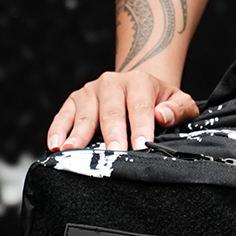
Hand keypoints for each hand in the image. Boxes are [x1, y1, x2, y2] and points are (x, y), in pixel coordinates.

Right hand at [47, 69, 199, 152]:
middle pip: (111, 111)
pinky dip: (58, 130)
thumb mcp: (180, 102)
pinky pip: (64, 115)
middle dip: (112, 134)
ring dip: (79, 134)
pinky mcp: (75, 100)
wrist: (140, 87)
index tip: (140, 146)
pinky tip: (55, 144)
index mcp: (140, 81)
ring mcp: (91, 91)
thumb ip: (178, 109)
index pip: (140, 107)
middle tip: (112, 154)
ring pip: (85, 114)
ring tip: (74, 150)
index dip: (141, 127)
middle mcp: (112, 82)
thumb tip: (163, 115)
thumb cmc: (161, 101)